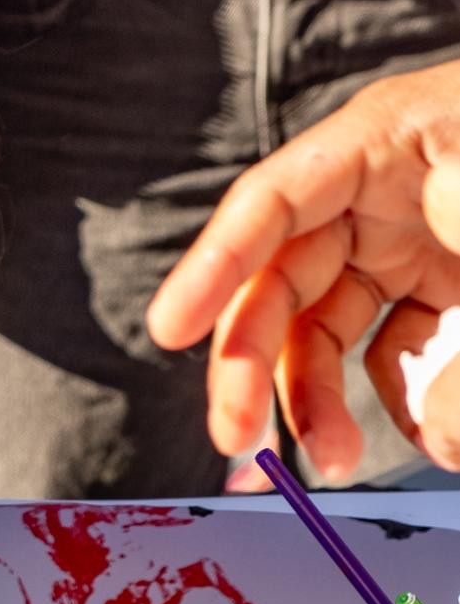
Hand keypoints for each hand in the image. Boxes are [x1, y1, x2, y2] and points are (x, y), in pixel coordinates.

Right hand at [146, 59, 459, 477]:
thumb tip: (439, 418)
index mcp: (390, 139)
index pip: (271, 203)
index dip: (214, 268)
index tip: (172, 331)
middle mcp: (386, 190)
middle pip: (282, 280)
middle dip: (255, 368)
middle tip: (240, 440)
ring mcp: (416, 239)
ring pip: (328, 330)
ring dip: (320, 404)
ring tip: (336, 464)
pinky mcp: (448, 285)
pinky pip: (395, 352)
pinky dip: (399, 402)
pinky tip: (418, 437)